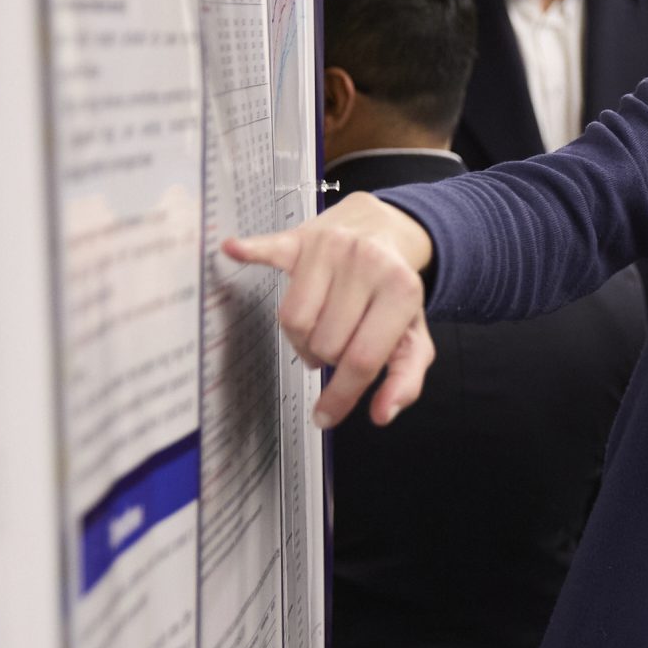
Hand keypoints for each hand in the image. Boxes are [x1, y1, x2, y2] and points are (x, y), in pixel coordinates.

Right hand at [222, 191, 435, 427]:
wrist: (383, 230)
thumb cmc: (393, 292)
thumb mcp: (413, 336)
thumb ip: (406, 379)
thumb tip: (383, 414)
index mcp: (401, 290)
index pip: (361, 359)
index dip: (341, 395)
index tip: (325, 417)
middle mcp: (367, 264)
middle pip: (324, 343)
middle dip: (327, 357)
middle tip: (336, 348)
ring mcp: (330, 249)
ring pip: (293, 320)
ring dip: (301, 339)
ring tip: (319, 330)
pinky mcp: (299, 240)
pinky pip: (267, 249)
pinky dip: (249, 252)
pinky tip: (233, 251)